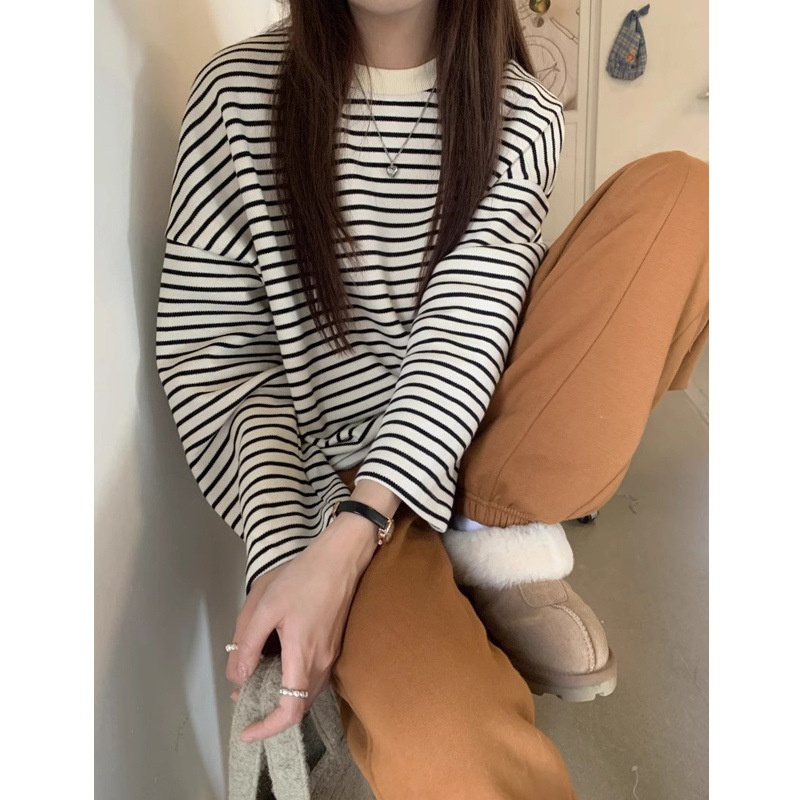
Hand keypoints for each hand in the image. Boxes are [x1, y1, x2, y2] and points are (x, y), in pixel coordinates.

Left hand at [226, 480, 397, 740]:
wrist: (342, 555)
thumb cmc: (303, 577)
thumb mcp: (265, 605)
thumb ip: (248, 645)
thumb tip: (238, 677)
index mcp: (303, 656)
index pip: (290, 711)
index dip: (267, 729)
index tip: (246, 730)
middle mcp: (323, 662)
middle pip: (298, 704)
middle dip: (269, 708)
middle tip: (243, 694)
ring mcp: (333, 653)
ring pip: (306, 690)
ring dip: (281, 692)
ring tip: (256, 674)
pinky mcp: (335, 643)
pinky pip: (313, 674)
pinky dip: (293, 678)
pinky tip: (277, 657)